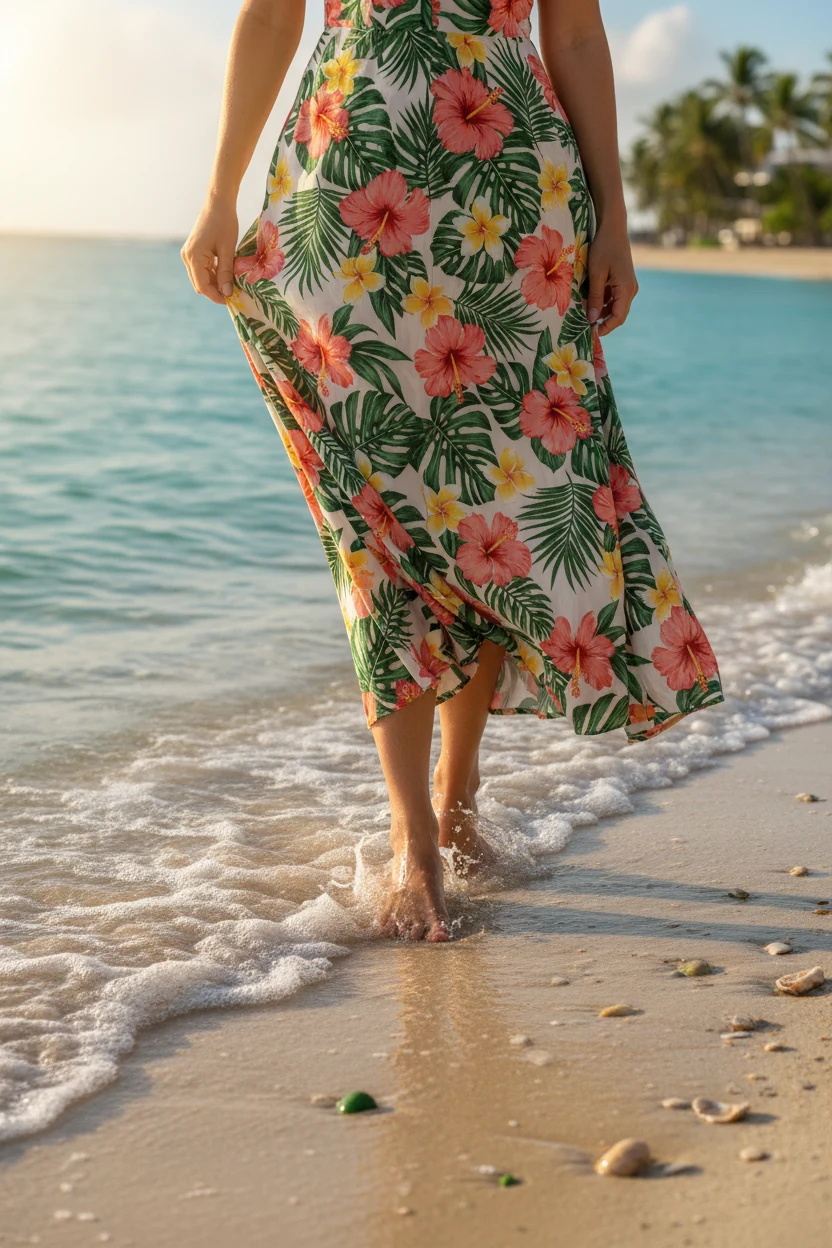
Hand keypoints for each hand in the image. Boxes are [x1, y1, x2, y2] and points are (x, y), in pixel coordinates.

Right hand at [181, 197, 238, 305]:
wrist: (218, 202)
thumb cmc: (224, 223)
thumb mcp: (227, 250)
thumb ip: (226, 273)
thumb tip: (227, 293)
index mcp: (193, 257)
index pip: (202, 286)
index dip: (216, 296)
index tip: (231, 301)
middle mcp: (187, 256)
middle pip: (200, 283)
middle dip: (215, 291)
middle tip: (234, 294)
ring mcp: (189, 253)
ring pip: (201, 277)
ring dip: (215, 283)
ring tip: (232, 284)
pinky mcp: (194, 251)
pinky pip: (202, 269)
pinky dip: (213, 274)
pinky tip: (226, 274)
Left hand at [587, 222, 638, 336]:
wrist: (613, 228)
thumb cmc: (603, 248)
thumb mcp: (596, 274)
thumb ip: (594, 297)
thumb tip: (592, 319)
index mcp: (626, 289)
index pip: (618, 317)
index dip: (606, 328)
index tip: (592, 333)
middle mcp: (631, 289)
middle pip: (618, 314)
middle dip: (603, 322)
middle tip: (586, 326)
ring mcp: (629, 285)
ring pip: (616, 306)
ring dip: (602, 312)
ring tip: (585, 313)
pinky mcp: (624, 281)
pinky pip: (614, 297)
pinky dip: (603, 302)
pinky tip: (590, 301)